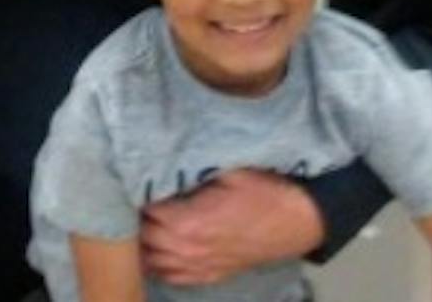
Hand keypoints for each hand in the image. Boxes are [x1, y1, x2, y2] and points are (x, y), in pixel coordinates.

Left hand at [140, 170, 324, 285]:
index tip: (135, 175)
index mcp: (187, 222)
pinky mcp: (207, 275)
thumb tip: (162, 156)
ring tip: (142, 217)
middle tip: (135, 192)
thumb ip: (192, 169)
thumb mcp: (227, 169)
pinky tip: (153, 246)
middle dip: (136, 214)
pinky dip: (156, 262)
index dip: (137, 191)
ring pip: (150, 259)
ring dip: (142, 239)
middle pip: (141, 235)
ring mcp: (196, 267)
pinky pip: (169, 275)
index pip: (144, 209)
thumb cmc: (263, 190)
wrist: (296, 221)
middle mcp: (186, 249)